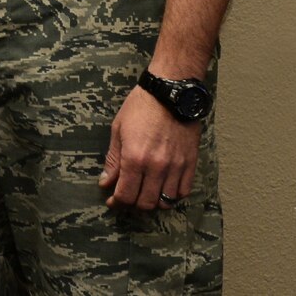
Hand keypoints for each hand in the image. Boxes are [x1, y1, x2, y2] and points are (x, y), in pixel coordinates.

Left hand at [99, 84, 200, 210]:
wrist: (171, 92)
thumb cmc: (141, 107)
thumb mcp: (118, 130)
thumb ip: (113, 160)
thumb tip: (106, 183)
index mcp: (134, 158)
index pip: (126, 195)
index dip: (117, 203)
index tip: (113, 201)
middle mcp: (156, 166)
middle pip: (146, 203)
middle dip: (133, 204)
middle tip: (128, 197)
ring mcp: (176, 166)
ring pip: (165, 201)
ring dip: (153, 202)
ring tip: (146, 192)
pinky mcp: (190, 163)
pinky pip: (183, 191)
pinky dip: (173, 195)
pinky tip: (164, 188)